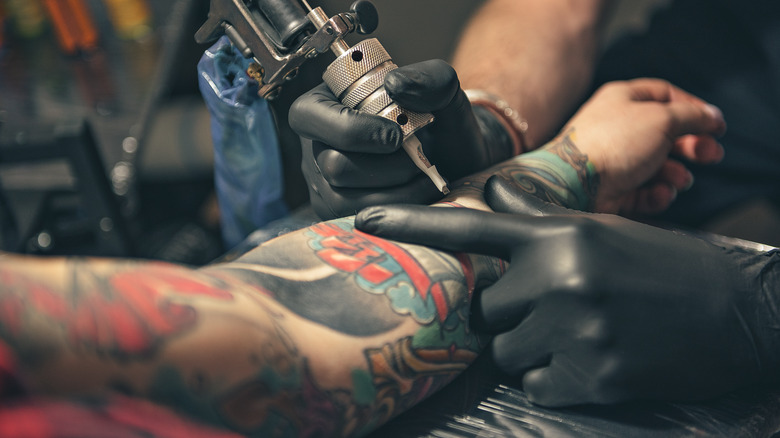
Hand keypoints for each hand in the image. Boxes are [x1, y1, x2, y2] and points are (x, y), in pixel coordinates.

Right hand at [289, 59, 514, 218]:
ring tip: (422, 176)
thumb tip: (395, 83)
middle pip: (332, 164)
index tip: (397, 136)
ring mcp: (323, 184)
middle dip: (385, 166)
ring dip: (395, 191)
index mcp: (328, 104)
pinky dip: (396, 212)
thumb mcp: (444, 92)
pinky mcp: (338, 215)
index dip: (350, 128)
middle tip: (418, 159)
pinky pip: (357, 221)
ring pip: (344, 199)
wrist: (458, 165)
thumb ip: (429, 78)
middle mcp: (317, 146)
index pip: (308, 114)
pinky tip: (417, 196)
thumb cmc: (442, 123)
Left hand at [355, 176, 779, 406]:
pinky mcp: (592, 376)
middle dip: (511, 316)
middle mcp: (559, 275)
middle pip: (486, 312)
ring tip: (584, 334)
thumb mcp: (598, 232)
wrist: (736, 311)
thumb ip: (537, 220)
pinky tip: (596, 361)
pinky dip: (557, 379)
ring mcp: (575, 327)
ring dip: (535, 350)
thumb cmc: (659, 268)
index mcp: (558, 235)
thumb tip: (492, 199)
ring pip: (507, 353)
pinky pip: (536, 385)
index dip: (411, 225)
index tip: (363, 220)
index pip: (470, 228)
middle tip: (559, 310)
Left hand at [563, 78, 726, 213]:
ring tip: (680, 179)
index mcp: (622, 99)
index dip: (693, 108)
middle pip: (664, 133)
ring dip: (675, 173)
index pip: (664, 95)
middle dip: (691, 145)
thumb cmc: (613, 143)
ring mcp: (612, 159)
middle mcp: (615, 127)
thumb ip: (691, 116)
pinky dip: (655, 194)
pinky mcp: (610, 189)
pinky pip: (642, 191)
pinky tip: (660, 193)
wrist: (574, 183)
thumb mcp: (662, 119)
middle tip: (710, 155)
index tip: (715, 125)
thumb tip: (710, 116)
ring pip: (655, 166)